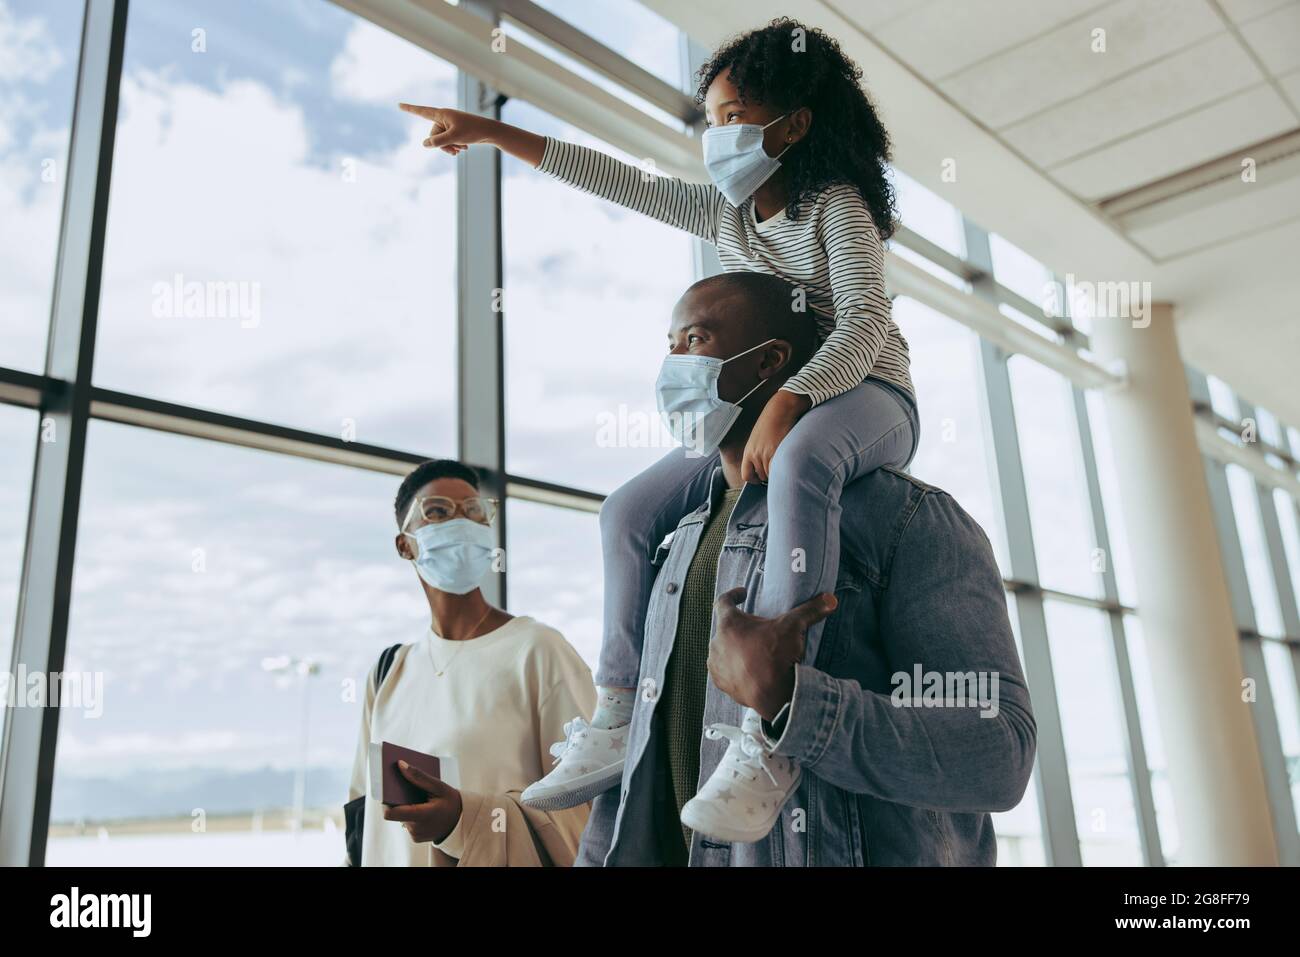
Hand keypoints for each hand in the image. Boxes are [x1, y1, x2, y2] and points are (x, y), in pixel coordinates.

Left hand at [382, 760, 462, 843]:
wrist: (462, 822)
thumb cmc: (451, 802)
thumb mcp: (439, 786)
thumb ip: (419, 776)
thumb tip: (400, 765)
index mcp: (422, 816)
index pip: (390, 813)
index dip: (384, 802)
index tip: (385, 789)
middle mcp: (416, 829)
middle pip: (395, 812)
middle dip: (398, 800)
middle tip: (404, 787)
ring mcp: (415, 835)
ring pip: (401, 817)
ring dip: (406, 806)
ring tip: (418, 797)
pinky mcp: (415, 837)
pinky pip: (407, 822)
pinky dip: (411, 814)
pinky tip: (422, 807)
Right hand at [398, 104, 495, 155]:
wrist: (489, 132)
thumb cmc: (473, 131)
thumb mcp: (454, 137)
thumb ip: (437, 141)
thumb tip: (424, 144)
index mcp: (442, 114)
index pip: (422, 111)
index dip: (410, 109)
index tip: (399, 105)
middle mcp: (444, 118)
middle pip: (433, 135)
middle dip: (442, 145)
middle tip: (456, 148)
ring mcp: (450, 125)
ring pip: (441, 141)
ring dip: (449, 147)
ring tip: (461, 149)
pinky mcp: (455, 131)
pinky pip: (448, 141)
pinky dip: (454, 146)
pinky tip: (464, 148)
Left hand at [708, 587, 836, 719]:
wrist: (773, 695)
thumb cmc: (776, 657)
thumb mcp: (793, 627)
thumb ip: (809, 610)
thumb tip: (829, 600)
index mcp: (729, 624)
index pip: (723, 601)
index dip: (733, 594)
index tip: (743, 594)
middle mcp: (717, 643)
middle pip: (726, 627)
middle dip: (740, 626)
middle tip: (758, 628)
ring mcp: (716, 664)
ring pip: (724, 649)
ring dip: (735, 647)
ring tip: (754, 649)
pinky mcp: (721, 682)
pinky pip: (725, 669)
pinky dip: (735, 667)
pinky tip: (749, 668)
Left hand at [740, 390, 809, 484]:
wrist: (779, 410)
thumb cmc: (770, 423)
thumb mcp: (758, 438)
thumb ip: (758, 452)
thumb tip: (763, 466)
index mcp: (748, 451)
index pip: (746, 476)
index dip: (754, 479)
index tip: (760, 478)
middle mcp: (755, 455)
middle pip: (761, 476)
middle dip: (768, 474)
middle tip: (775, 467)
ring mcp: (765, 454)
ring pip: (770, 474)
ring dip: (776, 471)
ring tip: (781, 461)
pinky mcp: (776, 451)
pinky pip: (776, 469)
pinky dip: (780, 470)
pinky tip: (785, 465)